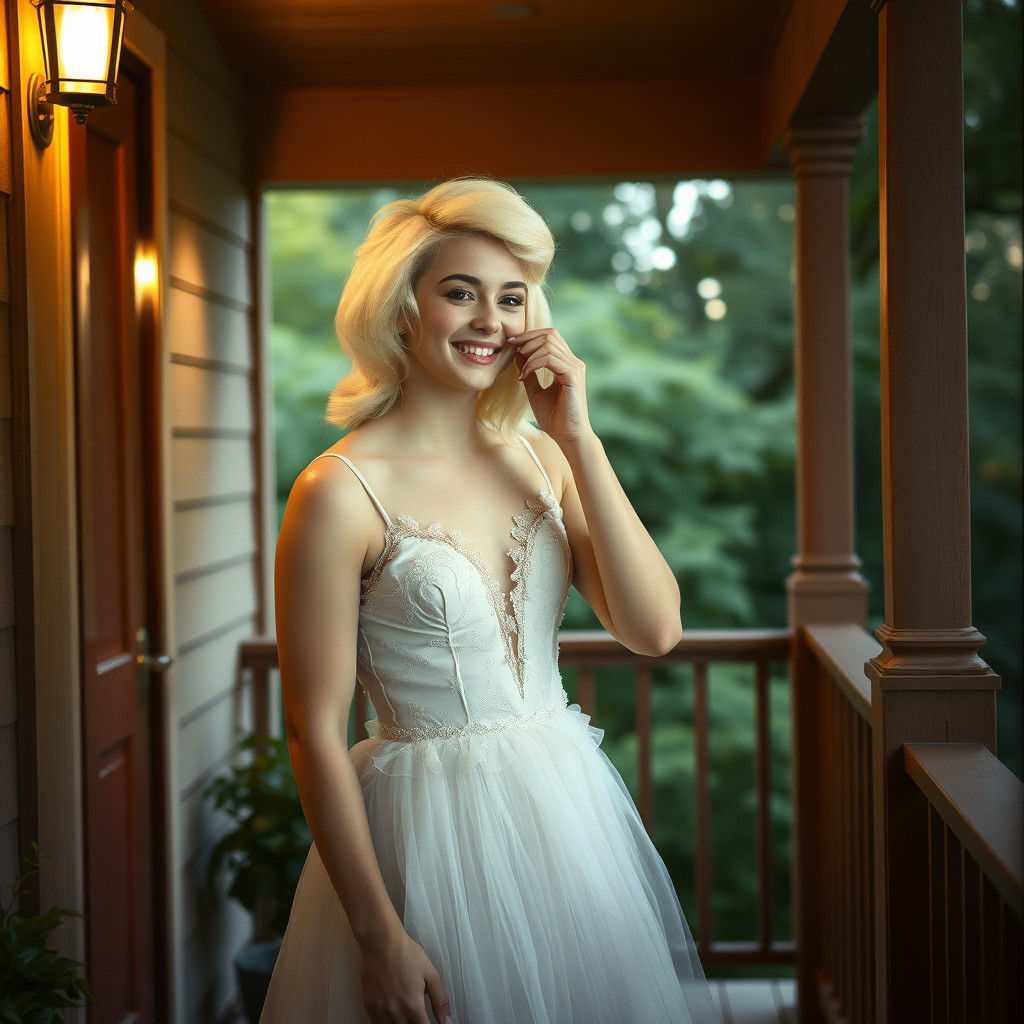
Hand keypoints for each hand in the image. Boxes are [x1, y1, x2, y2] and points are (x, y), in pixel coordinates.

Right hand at [359, 928, 453, 1023]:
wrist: (381, 942)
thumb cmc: (406, 954)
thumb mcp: (430, 974)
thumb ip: (439, 1001)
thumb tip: (447, 1021)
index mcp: (413, 1005)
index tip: (428, 1022)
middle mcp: (396, 1012)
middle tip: (417, 1016)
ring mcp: (380, 1010)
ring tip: (406, 1015)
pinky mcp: (368, 1005)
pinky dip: (386, 1023)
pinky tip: (392, 1017)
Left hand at [508, 327, 592, 446]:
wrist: (568, 437)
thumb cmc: (555, 418)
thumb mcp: (535, 392)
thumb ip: (529, 372)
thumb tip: (518, 353)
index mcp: (566, 364)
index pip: (550, 336)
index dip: (530, 335)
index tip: (512, 344)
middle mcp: (573, 362)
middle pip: (549, 334)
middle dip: (526, 339)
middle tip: (511, 348)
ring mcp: (575, 368)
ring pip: (548, 345)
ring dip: (528, 353)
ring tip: (520, 370)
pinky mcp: (573, 376)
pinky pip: (549, 359)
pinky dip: (533, 364)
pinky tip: (524, 376)